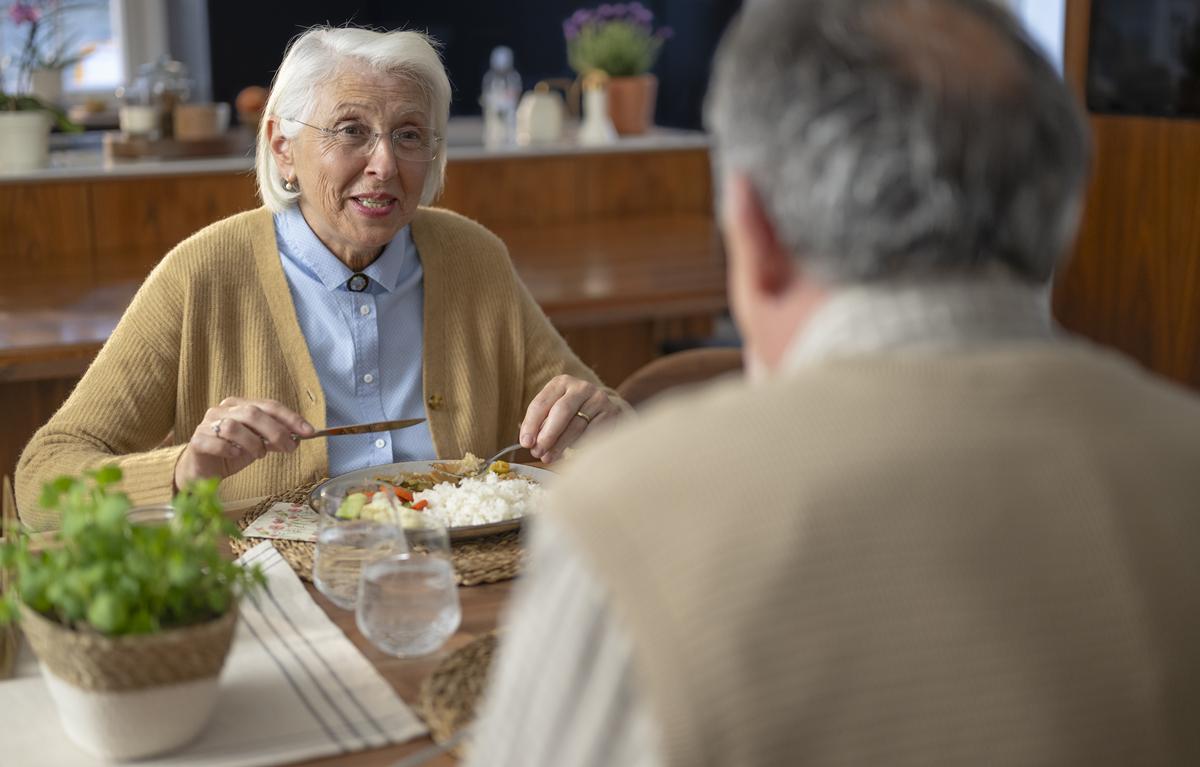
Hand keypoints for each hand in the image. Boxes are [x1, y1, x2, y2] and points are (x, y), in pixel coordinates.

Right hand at [174, 397, 314, 489]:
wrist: (202, 471)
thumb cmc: (231, 453)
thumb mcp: (259, 445)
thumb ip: (275, 439)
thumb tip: (299, 437)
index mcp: (240, 405)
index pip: (269, 405)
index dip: (291, 418)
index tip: (309, 432)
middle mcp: (223, 410)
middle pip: (253, 413)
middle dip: (276, 431)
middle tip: (289, 448)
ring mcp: (207, 424)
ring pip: (234, 426)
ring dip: (253, 443)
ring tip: (259, 455)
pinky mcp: (197, 440)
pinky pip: (215, 442)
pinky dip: (230, 450)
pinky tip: (236, 456)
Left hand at [519, 375, 621, 462]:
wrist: (605, 410)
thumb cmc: (573, 414)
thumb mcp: (554, 412)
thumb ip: (541, 424)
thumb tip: (530, 443)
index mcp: (561, 382)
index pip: (541, 403)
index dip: (531, 424)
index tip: (525, 443)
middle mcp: (581, 387)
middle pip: (561, 411)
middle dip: (547, 434)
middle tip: (537, 452)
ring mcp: (598, 399)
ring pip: (576, 425)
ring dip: (560, 445)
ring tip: (548, 457)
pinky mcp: (611, 413)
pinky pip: (592, 433)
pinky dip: (579, 445)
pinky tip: (572, 453)